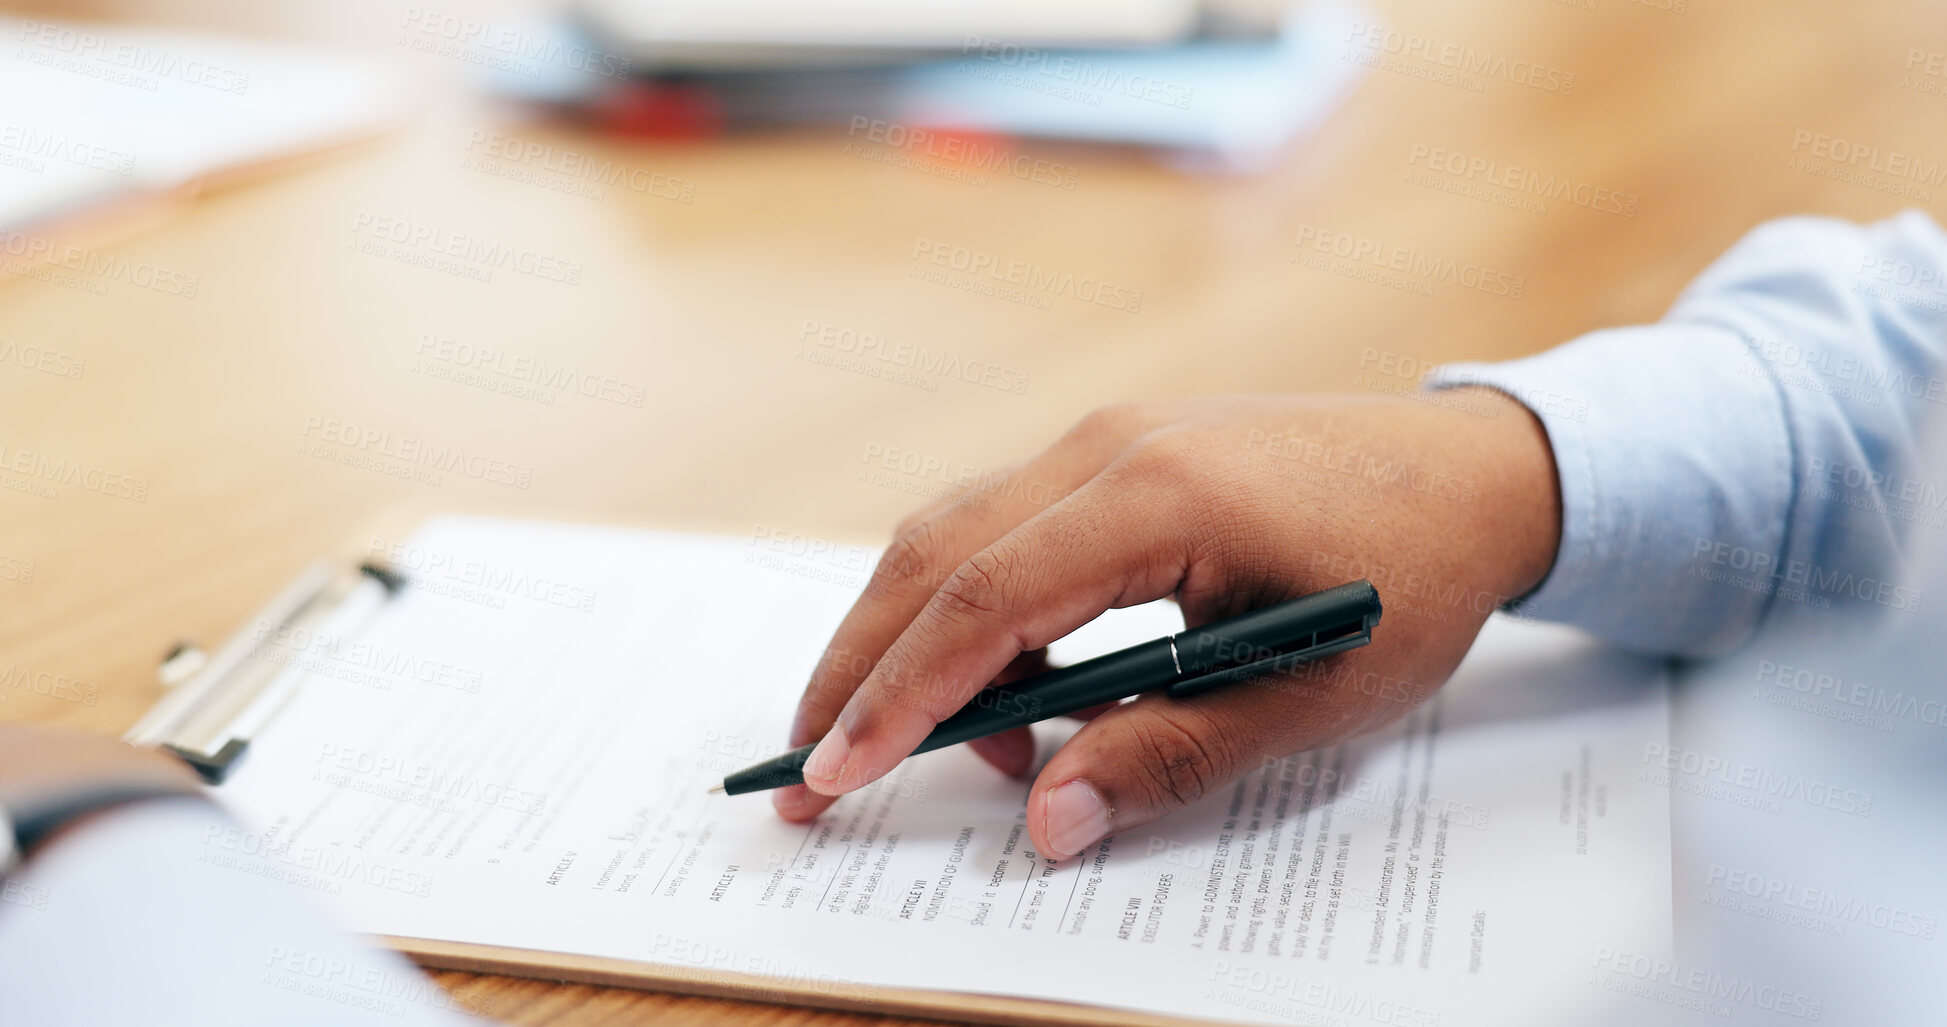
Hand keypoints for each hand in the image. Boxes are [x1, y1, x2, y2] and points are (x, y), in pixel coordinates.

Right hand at [774, 389, 1559, 860]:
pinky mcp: (1115, 456)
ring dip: (910, 640)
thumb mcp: (1310, 693)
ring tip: (914, 750)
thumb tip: (1047, 820)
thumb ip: (1169, 754)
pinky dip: (976, 613)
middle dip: (859, 668)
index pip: (985, 601)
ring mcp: (1107, 440)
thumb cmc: (1410, 578)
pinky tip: (1009, 693)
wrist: (1473, 472)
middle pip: (936, 555)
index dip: (899, 697)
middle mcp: (1110, 447)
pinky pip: (1006, 529)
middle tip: (806, 766)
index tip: (833, 774)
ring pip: (956, 535)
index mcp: (1159, 494)